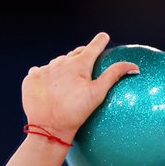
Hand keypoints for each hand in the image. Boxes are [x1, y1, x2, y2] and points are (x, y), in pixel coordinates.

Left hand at [21, 31, 139, 142]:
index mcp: (78, 64)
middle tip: (86, 61)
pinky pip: (40, 73)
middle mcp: (60, 62)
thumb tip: (133, 66)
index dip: (100, 41)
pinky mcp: (31, 78)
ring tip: (66, 81)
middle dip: (80, 56)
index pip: (92, 47)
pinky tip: (50, 88)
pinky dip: (47, 77)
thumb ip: (113, 75)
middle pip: (74, 55)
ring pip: (57, 64)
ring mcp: (44, 69)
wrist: (48, 128)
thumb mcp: (97, 94)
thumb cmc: (76, 112)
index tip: (103, 37)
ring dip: (63, 68)